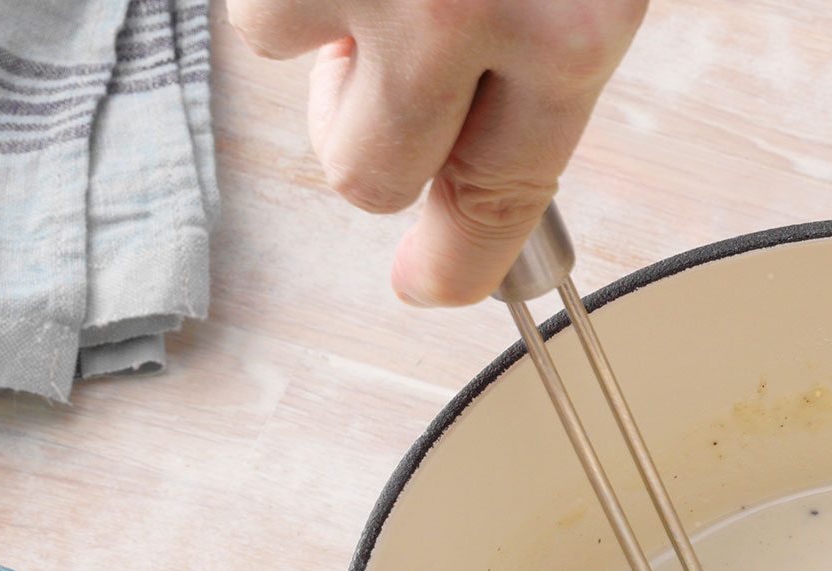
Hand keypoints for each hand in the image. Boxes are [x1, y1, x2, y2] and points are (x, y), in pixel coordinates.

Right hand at [232, 0, 645, 306]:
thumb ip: (540, 49)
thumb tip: (471, 158)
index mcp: (571, 26)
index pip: (502, 197)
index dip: (458, 259)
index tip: (432, 282)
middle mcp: (461, 12)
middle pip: (372, 176)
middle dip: (373, 129)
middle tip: (394, 60)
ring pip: (298, 77)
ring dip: (327, 34)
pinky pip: (259, 18)